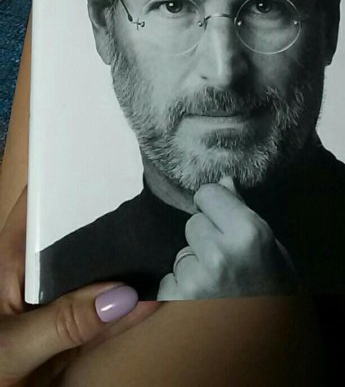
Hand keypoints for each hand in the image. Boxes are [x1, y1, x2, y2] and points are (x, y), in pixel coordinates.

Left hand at [0, 189, 159, 385]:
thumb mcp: (12, 344)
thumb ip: (63, 320)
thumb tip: (123, 294)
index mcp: (10, 260)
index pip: (40, 207)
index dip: (69, 181)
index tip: (111, 160)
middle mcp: (35, 276)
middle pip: (76, 239)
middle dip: (111, 221)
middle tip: (156, 197)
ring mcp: (54, 307)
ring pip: (97, 279)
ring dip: (128, 270)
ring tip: (167, 244)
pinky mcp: (68, 339)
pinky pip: (105, 322)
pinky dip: (129, 315)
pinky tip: (158, 298)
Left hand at [158, 178, 296, 299]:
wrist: (273, 352)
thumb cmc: (280, 296)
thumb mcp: (274, 251)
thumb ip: (245, 214)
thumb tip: (225, 181)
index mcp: (249, 234)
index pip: (208, 194)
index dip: (215, 206)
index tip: (224, 221)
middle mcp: (219, 254)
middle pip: (193, 223)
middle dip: (205, 238)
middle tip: (227, 263)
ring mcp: (195, 281)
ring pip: (181, 254)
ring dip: (193, 267)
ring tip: (219, 289)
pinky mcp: (175, 305)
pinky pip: (169, 283)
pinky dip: (180, 293)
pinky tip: (203, 306)